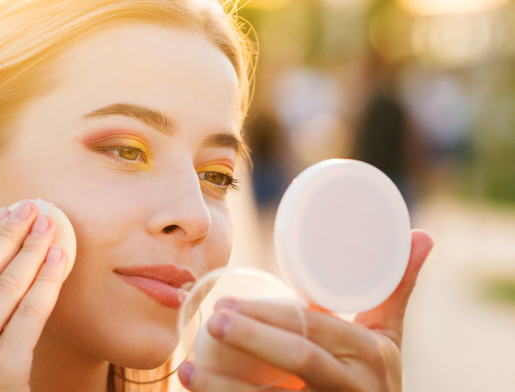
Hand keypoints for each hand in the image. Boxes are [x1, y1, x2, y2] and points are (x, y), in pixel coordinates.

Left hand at [178, 229, 433, 390]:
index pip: (316, 331)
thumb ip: (394, 289)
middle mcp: (357, 388)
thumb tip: (422, 234)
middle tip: (210, 321)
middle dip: (250, 339)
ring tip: (187, 369)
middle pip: (299, 360)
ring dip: (224, 387)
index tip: (226, 304)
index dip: (269, 317)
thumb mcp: (386, 338)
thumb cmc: (373, 377)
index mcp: (372, 355)